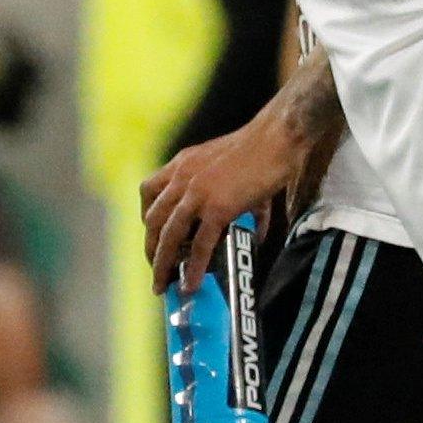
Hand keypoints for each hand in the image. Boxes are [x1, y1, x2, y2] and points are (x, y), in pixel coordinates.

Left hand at [139, 114, 302, 294]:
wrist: (276, 138)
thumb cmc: (261, 151)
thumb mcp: (231, 169)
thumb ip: (233, 201)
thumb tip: (255, 237)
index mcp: (181, 164)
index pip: (149, 191)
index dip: (147, 217)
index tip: (152, 235)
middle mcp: (181, 178)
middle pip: (154, 219)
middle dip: (151, 247)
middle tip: (155, 269)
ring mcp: (197, 193)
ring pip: (169, 234)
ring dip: (163, 263)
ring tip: (162, 285)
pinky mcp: (218, 207)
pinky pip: (200, 244)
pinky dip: (194, 267)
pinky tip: (192, 284)